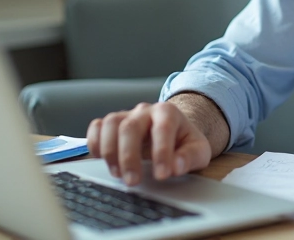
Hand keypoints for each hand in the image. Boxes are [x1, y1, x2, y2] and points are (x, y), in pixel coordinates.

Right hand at [87, 101, 211, 185]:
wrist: (175, 132)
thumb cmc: (185, 142)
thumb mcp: (198, 151)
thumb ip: (190, 157)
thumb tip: (176, 166)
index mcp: (168, 112)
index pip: (162, 128)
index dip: (161, 152)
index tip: (162, 175)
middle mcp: (145, 111)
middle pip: (130, 126)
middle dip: (129, 156)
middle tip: (133, 181)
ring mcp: (126, 115)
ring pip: (110, 124)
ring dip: (110, 151)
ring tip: (117, 174)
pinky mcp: (112, 126)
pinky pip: (96, 127)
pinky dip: (94, 143)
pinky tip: (101, 160)